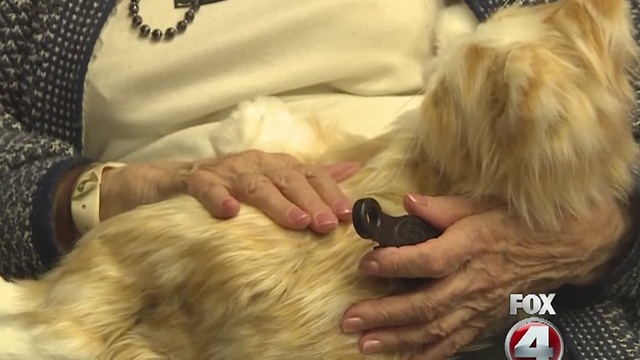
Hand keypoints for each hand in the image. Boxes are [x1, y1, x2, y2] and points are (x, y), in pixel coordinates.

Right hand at [99, 150, 359, 232]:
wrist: (164, 184)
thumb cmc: (225, 186)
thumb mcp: (269, 182)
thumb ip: (308, 178)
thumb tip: (352, 170)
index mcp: (273, 166)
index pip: (307, 175)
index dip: (328, 192)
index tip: (345, 215)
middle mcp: (252, 164)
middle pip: (286, 178)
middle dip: (310, 200)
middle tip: (327, 224)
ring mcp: (223, 171)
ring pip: (254, 184)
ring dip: (277, 203)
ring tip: (297, 222)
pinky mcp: (192, 180)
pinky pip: (205, 186)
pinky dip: (218, 197)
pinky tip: (230, 213)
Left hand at [340, 193, 629, 358]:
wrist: (565, 244)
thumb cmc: (519, 220)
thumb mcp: (483, 203)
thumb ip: (443, 207)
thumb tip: (407, 202)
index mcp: (473, 246)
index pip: (430, 260)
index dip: (396, 264)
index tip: (366, 264)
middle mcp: (474, 280)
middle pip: (426, 304)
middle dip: (384, 314)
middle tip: (351, 320)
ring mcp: (481, 304)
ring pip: (436, 328)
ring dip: (399, 339)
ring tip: (366, 344)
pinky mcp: (486, 318)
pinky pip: (457, 341)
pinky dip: (431, 354)